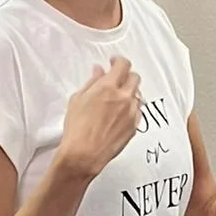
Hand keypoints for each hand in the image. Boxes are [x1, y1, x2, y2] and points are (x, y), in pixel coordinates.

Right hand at [59, 59, 141, 179]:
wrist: (84, 154)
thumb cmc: (77, 128)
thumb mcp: (78, 99)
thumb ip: (92, 82)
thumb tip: (99, 71)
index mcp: (108, 87)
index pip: (123, 65)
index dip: (118, 61)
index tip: (114, 62)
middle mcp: (124, 98)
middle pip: (135, 77)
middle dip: (126, 75)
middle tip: (116, 79)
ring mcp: (131, 113)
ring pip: (137, 94)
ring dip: (129, 92)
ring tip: (116, 98)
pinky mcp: (134, 126)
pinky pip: (138, 110)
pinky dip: (131, 107)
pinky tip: (120, 112)